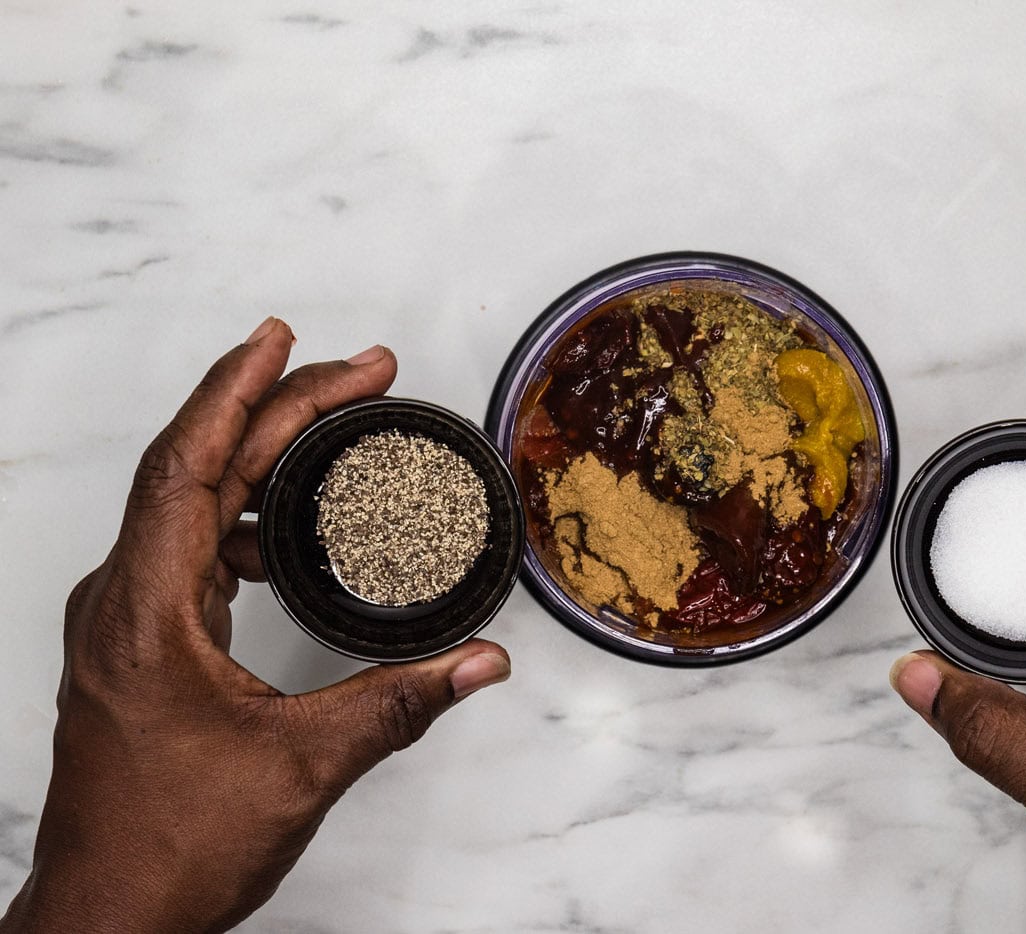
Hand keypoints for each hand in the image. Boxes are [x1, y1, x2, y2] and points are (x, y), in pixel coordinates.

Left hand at [1, 319, 511, 933]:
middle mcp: (124, 601)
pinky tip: (288, 528)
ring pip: (191, 503)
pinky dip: (244, 516)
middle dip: (278, 408)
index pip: (189, 466)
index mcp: (147, 611)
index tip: (284, 339)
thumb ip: (401, 704)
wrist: (106, 917)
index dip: (237, 390)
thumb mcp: (303, 767)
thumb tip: (479, 661)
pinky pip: (190, 547)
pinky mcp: (141, 643)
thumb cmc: (170, 847)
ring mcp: (127, 620)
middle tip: (356, 370)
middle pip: (197, 468)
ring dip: (258, 456)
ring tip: (331, 425)